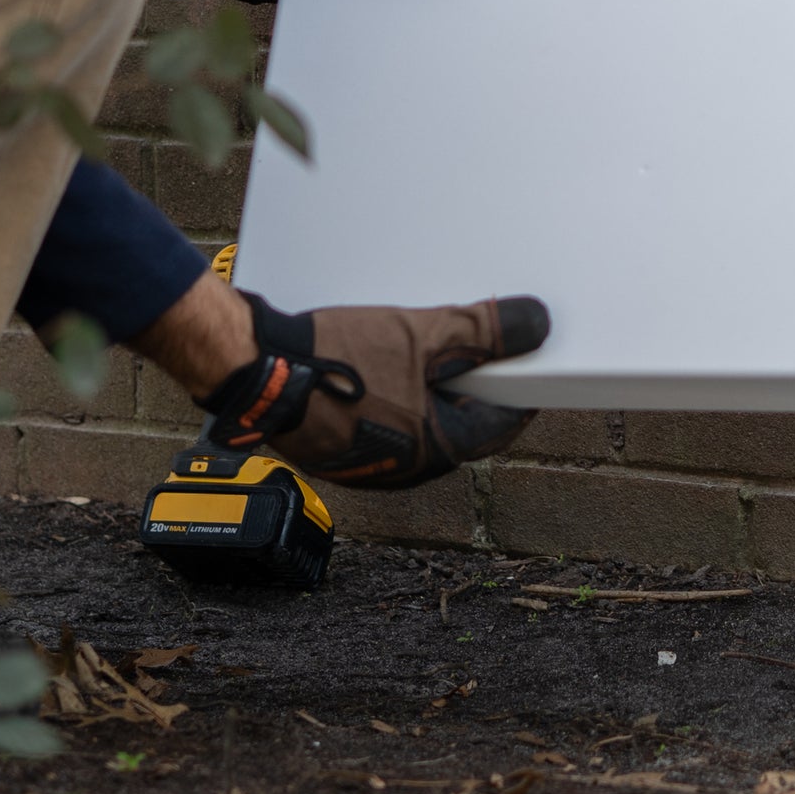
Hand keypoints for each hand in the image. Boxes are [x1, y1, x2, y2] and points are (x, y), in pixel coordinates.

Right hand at [200, 291, 550, 488]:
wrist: (258, 371)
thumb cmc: (335, 362)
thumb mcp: (420, 334)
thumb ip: (482, 330)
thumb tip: (536, 325)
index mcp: (435, 449)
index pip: (502, 422)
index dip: (521, 386)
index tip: (531, 360)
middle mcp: (407, 468)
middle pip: (462, 421)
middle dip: (474, 382)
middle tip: (481, 344)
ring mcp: (373, 463)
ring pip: (424, 420)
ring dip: (434, 386)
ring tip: (430, 344)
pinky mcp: (345, 450)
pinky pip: (390, 421)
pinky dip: (401, 394)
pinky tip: (391, 362)